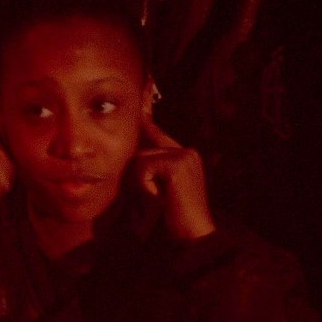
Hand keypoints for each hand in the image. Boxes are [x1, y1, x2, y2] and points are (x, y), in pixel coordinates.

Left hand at [133, 113, 215, 240]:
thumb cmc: (171, 220)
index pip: (156, 129)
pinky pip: (143, 168)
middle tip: (155, 199)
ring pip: (140, 160)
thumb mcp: (155, 189)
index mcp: (183, 155)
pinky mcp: (178, 164)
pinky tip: (161, 200)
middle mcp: (186, 151)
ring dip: (141, 185)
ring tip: (159, 201)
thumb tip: (128, 156)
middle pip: (140, 151)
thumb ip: (146, 170)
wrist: (192, 239)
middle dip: (137, 177)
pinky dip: (145, 188)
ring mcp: (184, 155)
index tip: (145, 83)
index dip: (146, 108)